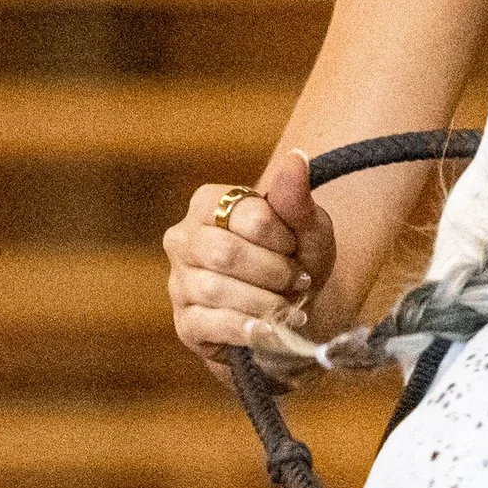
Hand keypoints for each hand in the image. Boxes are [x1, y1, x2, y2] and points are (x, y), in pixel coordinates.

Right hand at [163, 148, 336, 370]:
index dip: (282, 237)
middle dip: (274, 272)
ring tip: (289, 307)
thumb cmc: (295, 260)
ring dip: (266, 302)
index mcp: (208, 204)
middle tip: (297, 281)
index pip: (246, 215)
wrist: (292, 310)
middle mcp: (183, 239)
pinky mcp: (185, 323)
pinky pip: (209, 324)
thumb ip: (296, 197)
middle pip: (225, 253)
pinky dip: (247, 329)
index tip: (295, 247)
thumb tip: (296, 157)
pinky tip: (269, 330)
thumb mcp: (308, 230)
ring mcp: (179, 282)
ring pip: (216, 290)